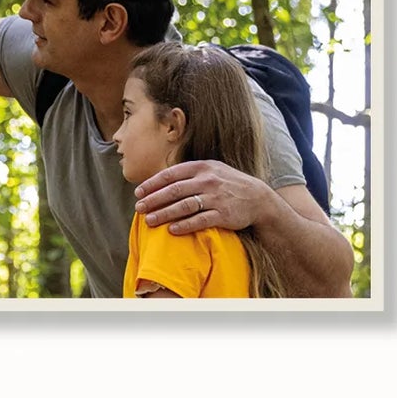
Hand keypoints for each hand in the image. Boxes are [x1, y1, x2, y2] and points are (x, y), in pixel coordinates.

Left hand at [135, 158, 290, 234]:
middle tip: (139, 208)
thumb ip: (188, 174)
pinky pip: (200, 220)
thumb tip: (157, 181)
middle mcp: (208, 181)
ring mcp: (217, 197)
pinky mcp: (224, 214)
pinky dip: (185, 225)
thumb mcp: (211, 171)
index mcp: (202, 167)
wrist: (258, 198)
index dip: (152, 184)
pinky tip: (172, 230)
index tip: (138, 193)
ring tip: (149, 221)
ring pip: (185, 206)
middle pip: (174, 191)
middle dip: (154, 200)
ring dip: (164, 214)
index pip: (171, 174)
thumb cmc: (227, 184)